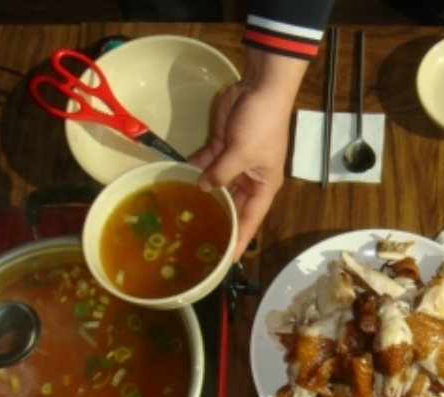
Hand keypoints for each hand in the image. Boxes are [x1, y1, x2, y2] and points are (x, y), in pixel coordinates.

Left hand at [191, 48, 308, 259]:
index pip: (251, 220)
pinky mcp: (223, 147)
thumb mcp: (242, 153)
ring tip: (184, 214)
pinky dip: (195, 170)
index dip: (240, 240)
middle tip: (199, 240)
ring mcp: (236, 164)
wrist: (260, 89)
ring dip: (203, 195)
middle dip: (219, 220)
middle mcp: (250, 180)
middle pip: (233, 206)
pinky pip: (207, 164)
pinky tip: (179, 179)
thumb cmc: (262, 125)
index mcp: (264, 186)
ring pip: (218, 186)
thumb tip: (203, 187)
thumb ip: (221, 173)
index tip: (228, 260)